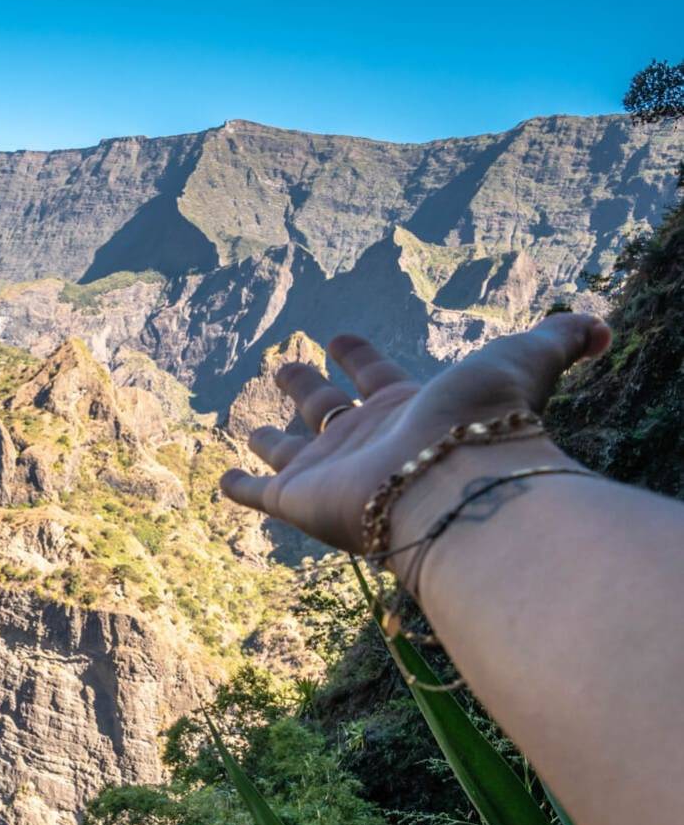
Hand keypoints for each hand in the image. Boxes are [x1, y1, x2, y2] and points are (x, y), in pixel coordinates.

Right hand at [219, 313, 611, 552]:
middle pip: (327, 411)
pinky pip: (260, 493)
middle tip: (285, 366)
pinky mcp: (298, 499)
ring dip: (270, 438)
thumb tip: (602, 324)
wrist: (453, 485)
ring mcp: (330, 471)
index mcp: (406, 408)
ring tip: (249, 425)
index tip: (338, 336)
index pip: (376, 378)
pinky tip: (222, 481)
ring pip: (291, 451)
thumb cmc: (483, 423)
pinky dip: (240, 487)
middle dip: (305, 389)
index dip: (358, 356)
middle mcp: (365, 441)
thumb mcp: (523, 360)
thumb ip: (560, 338)